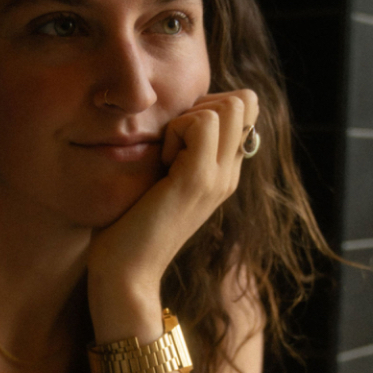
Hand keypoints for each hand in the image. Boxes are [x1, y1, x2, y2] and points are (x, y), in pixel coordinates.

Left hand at [86, 89, 258, 333]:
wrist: (126, 272)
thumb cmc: (127, 226)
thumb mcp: (158, 179)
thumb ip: (174, 150)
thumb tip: (169, 116)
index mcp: (223, 172)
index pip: (245, 109)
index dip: (210, 104)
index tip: (177, 136)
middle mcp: (229, 173)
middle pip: (245, 101)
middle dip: (202, 104)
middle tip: (172, 144)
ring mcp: (219, 177)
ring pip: (230, 106)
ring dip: (187, 118)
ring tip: (167, 156)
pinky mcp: (198, 179)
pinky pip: (202, 122)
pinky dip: (175, 131)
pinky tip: (161, 164)